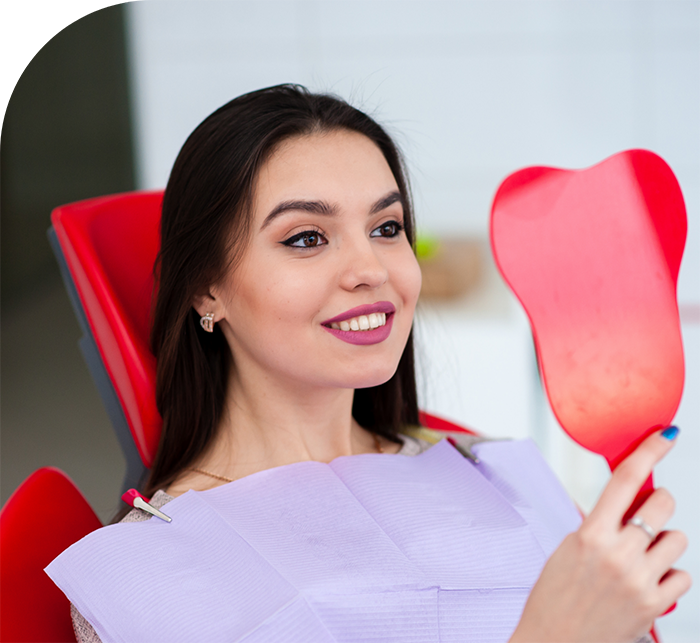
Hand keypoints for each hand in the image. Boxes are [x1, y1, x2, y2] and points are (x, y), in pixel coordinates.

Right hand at [510, 428, 691, 642]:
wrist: (553, 642)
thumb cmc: (555, 596)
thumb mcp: (567, 550)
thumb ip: (597, 526)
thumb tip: (625, 505)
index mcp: (590, 534)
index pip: (625, 480)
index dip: (648, 452)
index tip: (666, 436)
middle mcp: (619, 553)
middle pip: (662, 505)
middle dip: (659, 504)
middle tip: (647, 515)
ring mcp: (641, 580)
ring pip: (678, 540)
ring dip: (664, 543)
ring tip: (643, 557)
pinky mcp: (656, 606)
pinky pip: (683, 576)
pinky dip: (670, 575)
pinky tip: (648, 582)